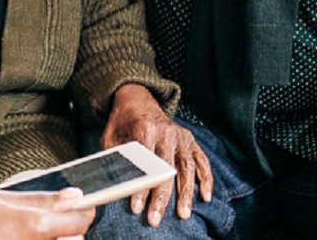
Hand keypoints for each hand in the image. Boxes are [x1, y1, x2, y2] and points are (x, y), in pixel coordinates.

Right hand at [0, 187, 93, 239]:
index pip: (81, 221)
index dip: (83, 209)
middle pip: (67, 235)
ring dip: (40, 233)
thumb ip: (41, 199)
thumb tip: (75, 195)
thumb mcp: (1, 198)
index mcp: (36, 226)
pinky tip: (3, 233)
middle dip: (58, 222)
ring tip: (9, 224)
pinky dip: (23, 239)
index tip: (79, 201)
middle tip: (31, 211)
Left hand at [100, 83, 211, 225]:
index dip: (141, 187)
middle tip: (155, 218)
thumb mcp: (110, 137)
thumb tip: (112, 184)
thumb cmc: (122, 122)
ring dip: (185, 193)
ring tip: (183, 214)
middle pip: (166, 169)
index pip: (144, 163)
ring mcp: (181, 136)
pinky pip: (201, 160)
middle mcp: (167, 131)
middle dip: (161, 197)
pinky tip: (205, 196)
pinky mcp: (190, 140)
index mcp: (145, 128)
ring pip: (186, 167)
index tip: (136, 207)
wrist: (138, 99)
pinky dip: (206, 179)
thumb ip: (114, 158)